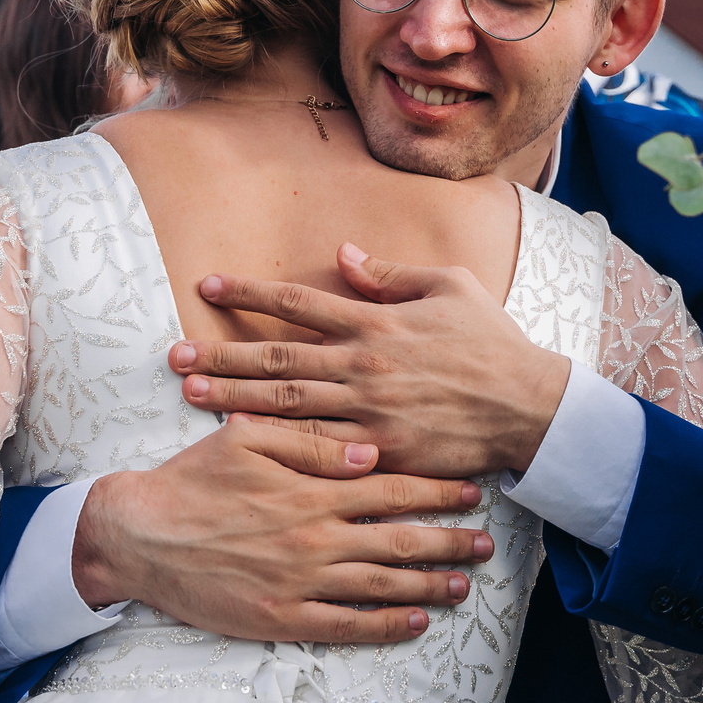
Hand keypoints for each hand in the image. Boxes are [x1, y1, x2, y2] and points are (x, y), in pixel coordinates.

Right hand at [72, 416, 491, 643]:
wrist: (139, 536)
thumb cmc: (192, 480)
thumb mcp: (247, 438)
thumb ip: (313, 443)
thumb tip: (371, 451)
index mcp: (311, 490)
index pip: (392, 490)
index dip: (437, 491)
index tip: (471, 490)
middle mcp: (315, 538)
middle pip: (400, 542)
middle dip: (449, 541)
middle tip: (486, 542)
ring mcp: (301, 583)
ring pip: (383, 588)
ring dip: (431, 585)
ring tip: (466, 585)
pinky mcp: (282, 619)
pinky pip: (348, 627)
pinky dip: (388, 626)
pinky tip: (417, 622)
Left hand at [172, 244, 572, 477]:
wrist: (528, 405)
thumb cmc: (492, 342)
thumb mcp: (449, 286)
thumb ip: (391, 273)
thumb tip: (343, 252)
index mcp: (376, 321)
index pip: (298, 301)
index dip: (249, 293)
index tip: (207, 287)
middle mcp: (364, 362)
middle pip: (277, 357)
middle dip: (222, 354)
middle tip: (175, 356)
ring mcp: (370, 409)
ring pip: (288, 404)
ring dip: (235, 399)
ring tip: (191, 395)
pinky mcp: (382, 449)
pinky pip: (321, 449)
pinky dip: (280, 446)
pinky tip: (244, 445)